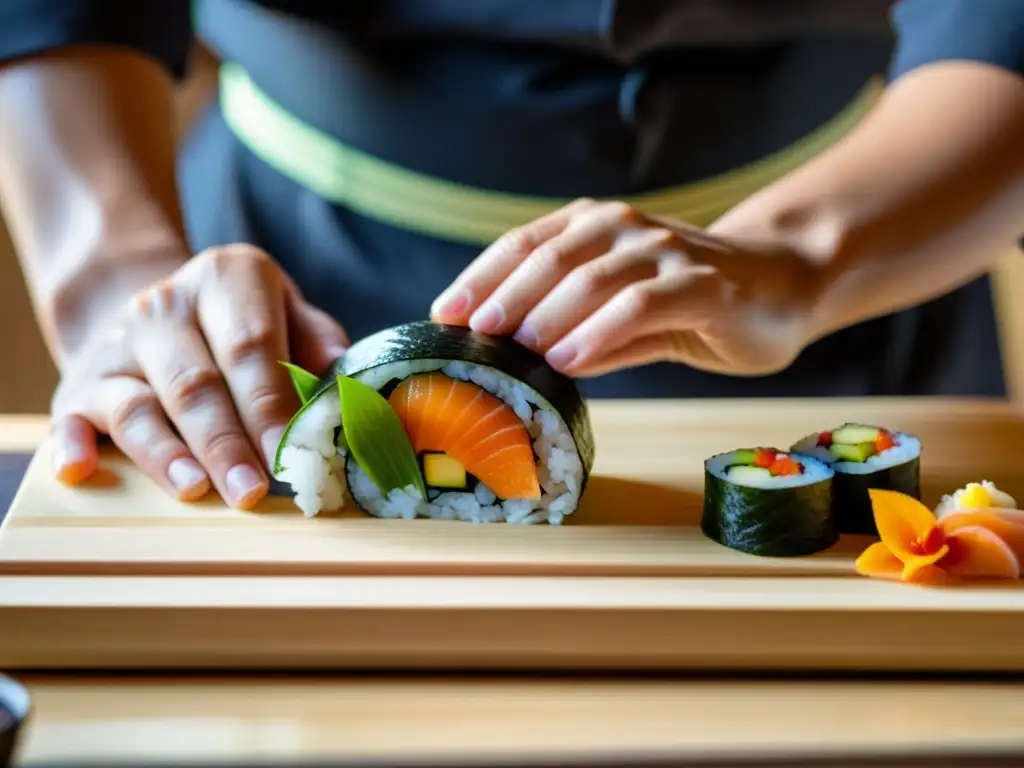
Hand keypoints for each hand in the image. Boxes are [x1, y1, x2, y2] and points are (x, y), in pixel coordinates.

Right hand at [49, 245, 347, 507]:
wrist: (158, 312)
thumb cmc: (244, 327)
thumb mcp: (288, 315)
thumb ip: (318, 347)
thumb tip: (347, 395)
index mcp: (226, 280)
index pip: (251, 346)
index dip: (270, 403)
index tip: (290, 450)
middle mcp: (164, 307)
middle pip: (197, 384)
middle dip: (226, 442)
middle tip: (252, 490)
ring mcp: (117, 347)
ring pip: (138, 406)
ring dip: (166, 454)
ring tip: (195, 490)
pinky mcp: (78, 386)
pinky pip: (70, 419)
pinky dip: (72, 447)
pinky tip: (80, 472)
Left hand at [431, 198, 821, 377]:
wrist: (780, 285)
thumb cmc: (686, 301)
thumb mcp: (618, 315)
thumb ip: (573, 331)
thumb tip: (516, 361)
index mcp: (595, 225)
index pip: (524, 244)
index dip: (480, 278)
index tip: (445, 314)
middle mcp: (624, 228)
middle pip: (550, 258)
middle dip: (504, 296)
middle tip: (473, 334)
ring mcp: (664, 252)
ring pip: (591, 278)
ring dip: (546, 315)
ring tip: (516, 351)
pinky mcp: (702, 286)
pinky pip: (641, 305)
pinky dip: (598, 332)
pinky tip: (567, 360)